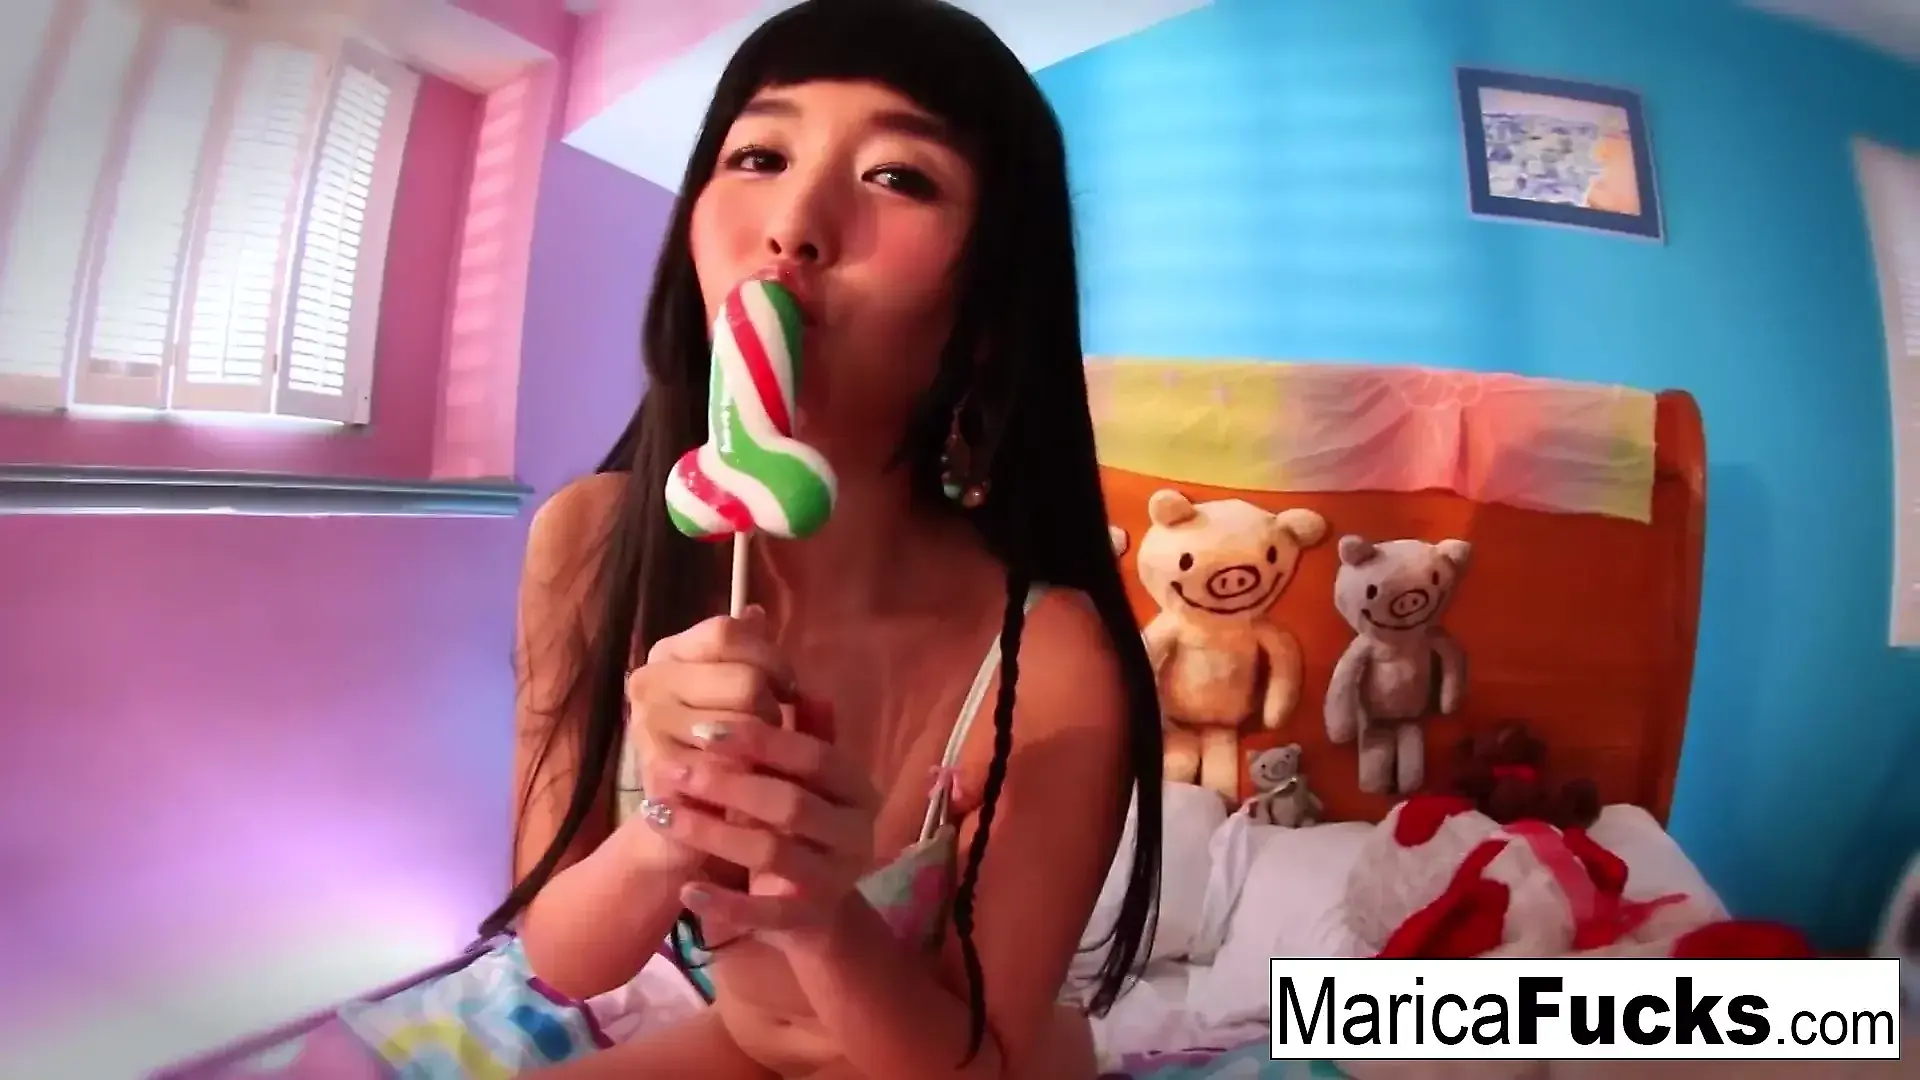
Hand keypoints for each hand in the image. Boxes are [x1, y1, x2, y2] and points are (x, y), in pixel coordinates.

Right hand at [619, 607, 795, 873]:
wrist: (681, 828)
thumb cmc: (720, 756)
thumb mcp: (739, 697)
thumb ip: (749, 656)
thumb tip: (754, 612)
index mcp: (666, 654)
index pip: (727, 632)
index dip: (770, 657)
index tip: (786, 685)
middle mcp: (648, 683)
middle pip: (745, 680)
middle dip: (773, 708)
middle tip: (770, 730)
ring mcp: (649, 726)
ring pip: (745, 724)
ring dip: (765, 747)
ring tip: (756, 759)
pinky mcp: (661, 771)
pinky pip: (733, 766)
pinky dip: (752, 778)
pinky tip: (750, 784)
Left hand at [641, 696, 879, 939]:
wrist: (820, 912)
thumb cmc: (804, 829)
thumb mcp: (807, 782)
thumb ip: (804, 737)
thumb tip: (799, 687)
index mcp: (858, 789)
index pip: (813, 757)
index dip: (759, 741)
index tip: (704, 730)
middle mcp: (857, 833)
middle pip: (790, 804)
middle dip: (725, 785)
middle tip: (671, 769)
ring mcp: (835, 880)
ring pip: (771, 853)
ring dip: (710, 834)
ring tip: (659, 816)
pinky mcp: (807, 919)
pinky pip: (763, 913)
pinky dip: (723, 902)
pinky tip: (685, 888)